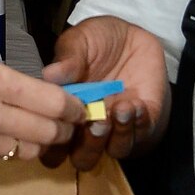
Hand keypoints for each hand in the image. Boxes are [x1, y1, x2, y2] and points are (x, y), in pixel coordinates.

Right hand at [40, 16, 167, 170]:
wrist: (133, 36)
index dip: (52, 143)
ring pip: (114, 151)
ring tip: (119, 108)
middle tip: (94, 120)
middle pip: (82, 158)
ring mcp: (118, 129)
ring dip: (117, 135)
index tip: (59, 121)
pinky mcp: (145, 123)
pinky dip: (139, 123)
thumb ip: (67, 58)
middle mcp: (88, 128)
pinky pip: (142, 135)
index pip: (51, 145)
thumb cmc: (98, 41)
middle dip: (88, 145)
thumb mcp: (79, 41)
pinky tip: (136, 104)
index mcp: (64, 114)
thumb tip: (48, 74)